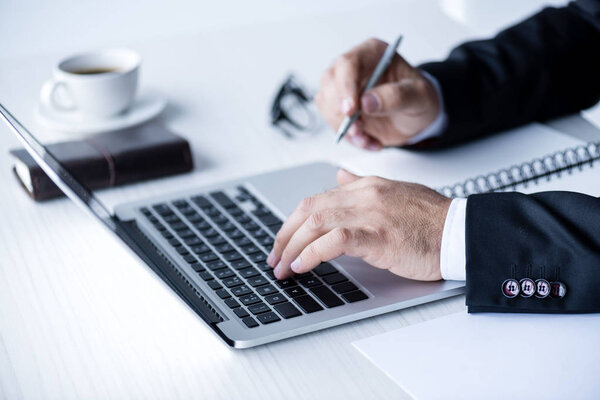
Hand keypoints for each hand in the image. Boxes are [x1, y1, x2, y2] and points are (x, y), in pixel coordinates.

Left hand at [266, 169, 450, 280]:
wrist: (461, 231)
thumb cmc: (432, 220)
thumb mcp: (394, 193)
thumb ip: (362, 185)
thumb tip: (339, 176)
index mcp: (366, 186)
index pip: (317, 200)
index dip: (293, 223)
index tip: (284, 242)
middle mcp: (364, 195)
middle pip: (309, 210)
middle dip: (285, 236)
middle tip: (275, 258)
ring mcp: (370, 213)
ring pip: (316, 223)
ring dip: (293, 247)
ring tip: (283, 267)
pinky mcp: (379, 234)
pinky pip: (335, 240)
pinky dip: (313, 253)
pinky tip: (303, 265)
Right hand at [315, 38, 439, 149]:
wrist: (416, 116)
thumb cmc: (418, 98)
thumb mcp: (419, 96)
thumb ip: (397, 96)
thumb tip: (367, 102)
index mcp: (372, 53)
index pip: (348, 64)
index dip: (345, 87)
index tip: (352, 110)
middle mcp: (353, 68)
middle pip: (330, 83)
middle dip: (340, 111)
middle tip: (358, 130)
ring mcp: (343, 88)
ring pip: (326, 105)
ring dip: (344, 128)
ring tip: (367, 138)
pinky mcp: (340, 108)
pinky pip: (333, 123)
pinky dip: (350, 138)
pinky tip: (369, 141)